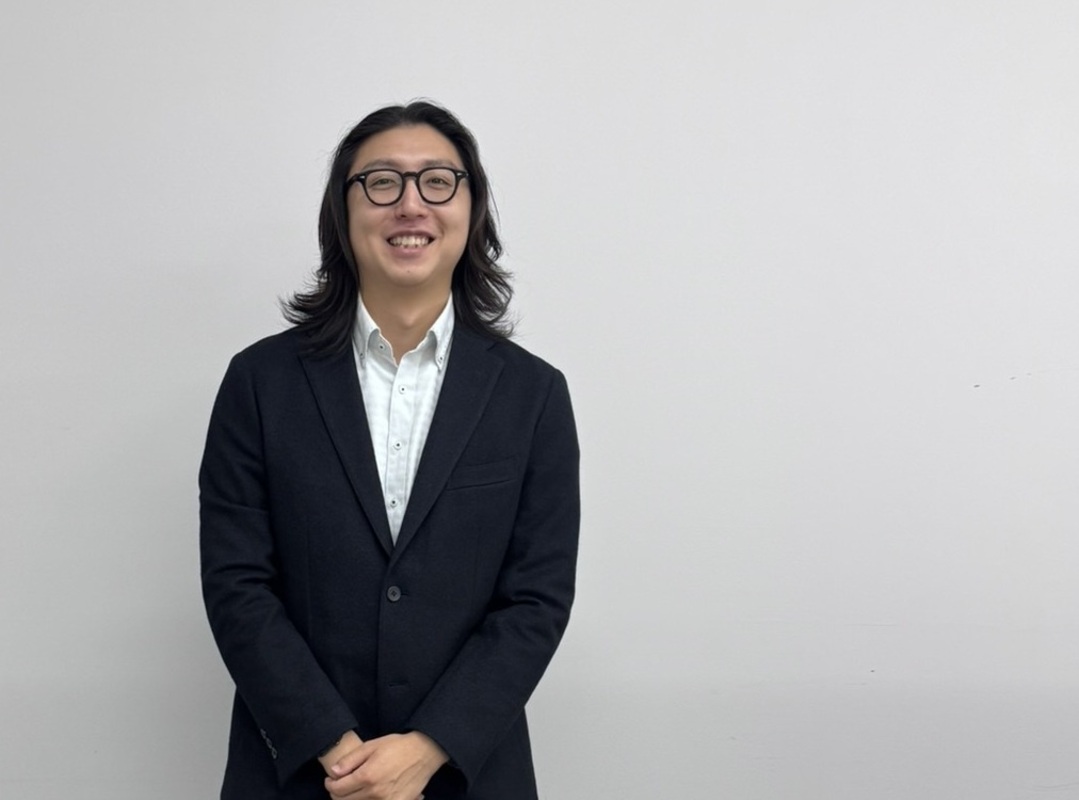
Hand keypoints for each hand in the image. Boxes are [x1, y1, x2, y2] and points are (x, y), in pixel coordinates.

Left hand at [324, 731, 447, 799]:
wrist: (424, 753)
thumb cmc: (398, 746)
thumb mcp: (372, 745)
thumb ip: (350, 760)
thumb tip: (334, 773)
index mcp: (367, 776)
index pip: (338, 789)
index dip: (330, 785)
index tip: (330, 780)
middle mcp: (375, 793)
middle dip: (336, 794)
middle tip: (338, 785)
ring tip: (352, 791)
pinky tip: (369, 795)